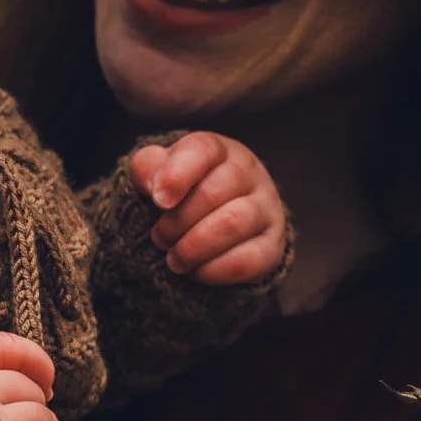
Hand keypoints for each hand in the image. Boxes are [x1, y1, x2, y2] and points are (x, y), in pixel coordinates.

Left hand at [129, 133, 286, 285]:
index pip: (203, 150)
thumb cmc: (185, 192)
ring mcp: (266, 209)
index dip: (177, 174)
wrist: (220, 221)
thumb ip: (148, 166)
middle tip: (160, 238)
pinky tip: (197, 271)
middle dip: (178, 221)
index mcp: (220, 151)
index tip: (158, 200)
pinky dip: (214, 270)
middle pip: (214, 191)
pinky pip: (247, 259)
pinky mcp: (272, 246)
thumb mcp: (162, 172)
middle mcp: (249, 174)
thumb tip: (152, 184)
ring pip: (233, 223)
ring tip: (174, 258)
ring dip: (194, 247)